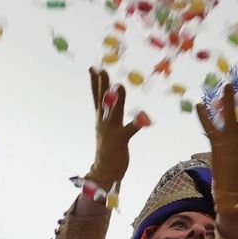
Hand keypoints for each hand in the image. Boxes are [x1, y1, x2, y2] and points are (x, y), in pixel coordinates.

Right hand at [86, 68, 141, 188]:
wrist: (104, 170)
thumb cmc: (107, 148)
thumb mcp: (103, 127)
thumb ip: (106, 112)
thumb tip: (105, 100)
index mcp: (100, 118)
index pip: (96, 97)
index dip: (95, 82)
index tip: (93, 68)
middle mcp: (104, 121)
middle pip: (103, 100)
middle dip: (102, 85)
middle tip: (102, 70)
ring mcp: (111, 130)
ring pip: (115, 110)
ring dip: (118, 98)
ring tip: (120, 86)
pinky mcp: (121, 139)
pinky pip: (130, 129)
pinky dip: (137, 123)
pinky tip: (144, 117)